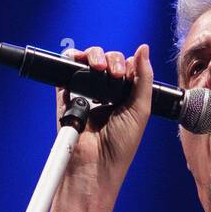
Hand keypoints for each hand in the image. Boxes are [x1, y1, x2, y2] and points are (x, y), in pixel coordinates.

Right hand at [56, 42, 152, 187]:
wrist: (96, 163)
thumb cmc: (121, 145)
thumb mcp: (141, 108)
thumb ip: (144, 78)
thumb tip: (144, 48)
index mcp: (126, 96)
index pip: (127, 66)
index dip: (128, 63)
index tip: (128, 74)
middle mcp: (106, 92)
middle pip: (108, 59)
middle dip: (112, 59)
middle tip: (115, 75)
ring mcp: (86, 92)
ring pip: (88, 60)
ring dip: (95, 56)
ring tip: (99, 69)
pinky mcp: (67, 94)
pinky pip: (66, 69)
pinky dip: (72, 59)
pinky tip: (81, 62)